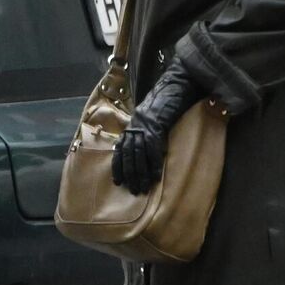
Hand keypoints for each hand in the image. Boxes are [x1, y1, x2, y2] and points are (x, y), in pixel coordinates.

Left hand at [111, 58, 201, 194]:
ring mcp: (143, 130)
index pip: (120, 151)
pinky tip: (155, 177)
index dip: (118, 167)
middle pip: (129, 157)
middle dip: (130, 175)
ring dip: (141, 174)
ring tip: (142, 188)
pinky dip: (153, 165)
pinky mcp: (155, 130)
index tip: (117, 181)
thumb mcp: (142, 123)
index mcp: (129, 129)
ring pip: (139, 156)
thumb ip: (137, 137)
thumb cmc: (156, 111)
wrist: (167, 94)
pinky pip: (153, 151)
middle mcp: (133, 130)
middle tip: (133, 190)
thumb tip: (137, 155)